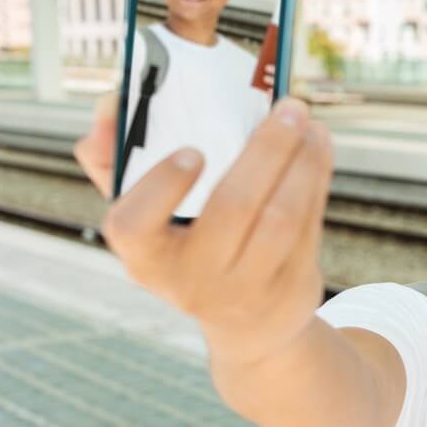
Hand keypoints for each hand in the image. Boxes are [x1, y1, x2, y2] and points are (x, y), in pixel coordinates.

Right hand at [75, 94, 333, 366]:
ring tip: (306, 119)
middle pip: (233, 209)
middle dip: (266, 149)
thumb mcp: (145, 215)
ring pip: (281, 217)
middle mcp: (193, 280)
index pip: (135, 227)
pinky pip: (308, 225)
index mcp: (145, 256)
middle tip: (287, 105)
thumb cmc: (184, 246)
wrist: (244, 321)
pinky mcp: (290, 287)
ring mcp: (246, 290)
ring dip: (302, 161)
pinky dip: (316, 176)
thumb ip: (114, 159)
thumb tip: (108, 106)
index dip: (161, 187)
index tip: (191, 151)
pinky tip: (317, 144)